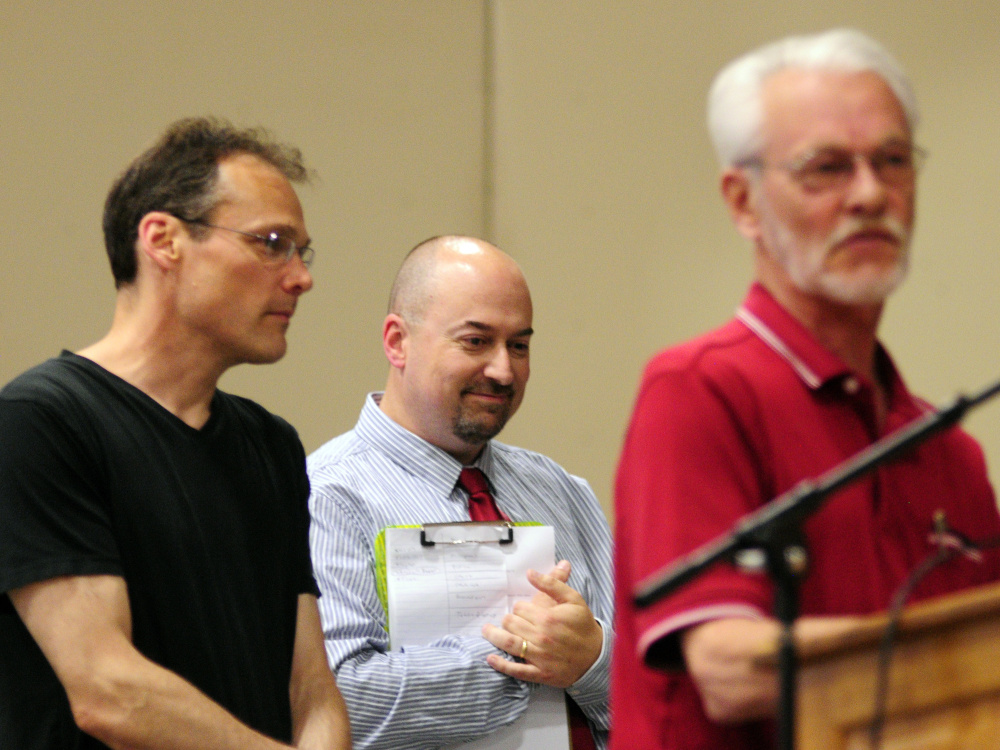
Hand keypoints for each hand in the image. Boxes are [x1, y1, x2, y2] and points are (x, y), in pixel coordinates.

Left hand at [482, 560, 602, 687]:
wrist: (597, 655)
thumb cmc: (583, 625)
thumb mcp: (573, 599)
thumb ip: (552, 583)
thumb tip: (530, 573)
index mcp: (548, 617)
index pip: (519, 607)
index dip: (520, 607)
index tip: (524, 610)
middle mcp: (541, 637)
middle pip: (511, 623)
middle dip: (508, 620)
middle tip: (510, 620)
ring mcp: (540, 657)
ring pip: (508, 643)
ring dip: (493, 636)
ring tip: (487, 631)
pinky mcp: (540, 673)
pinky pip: (516, 670)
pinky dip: (501, 665)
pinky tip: (490, 658)